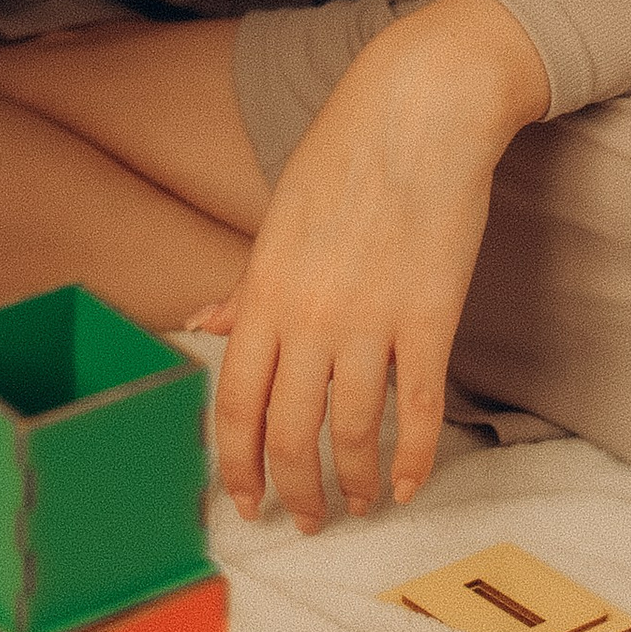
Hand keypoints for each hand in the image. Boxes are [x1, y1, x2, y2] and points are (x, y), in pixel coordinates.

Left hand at [194, 0, 549, 528]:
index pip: (235, 403)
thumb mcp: (278, 220)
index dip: (238, 464)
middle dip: (294, 491)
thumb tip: (202, 327)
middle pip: (290, 434)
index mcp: (264, 291)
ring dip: (355, 484)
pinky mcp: (429, 318)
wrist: (420, 110)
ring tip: (361, 505)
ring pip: (353, 434)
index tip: (246, 501)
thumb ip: (245, 286)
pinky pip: (419, 409)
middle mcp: (309, 315)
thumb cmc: (344, 157)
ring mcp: (370, 320)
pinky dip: (415, 458)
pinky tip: (411, 483)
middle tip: (305, 521)